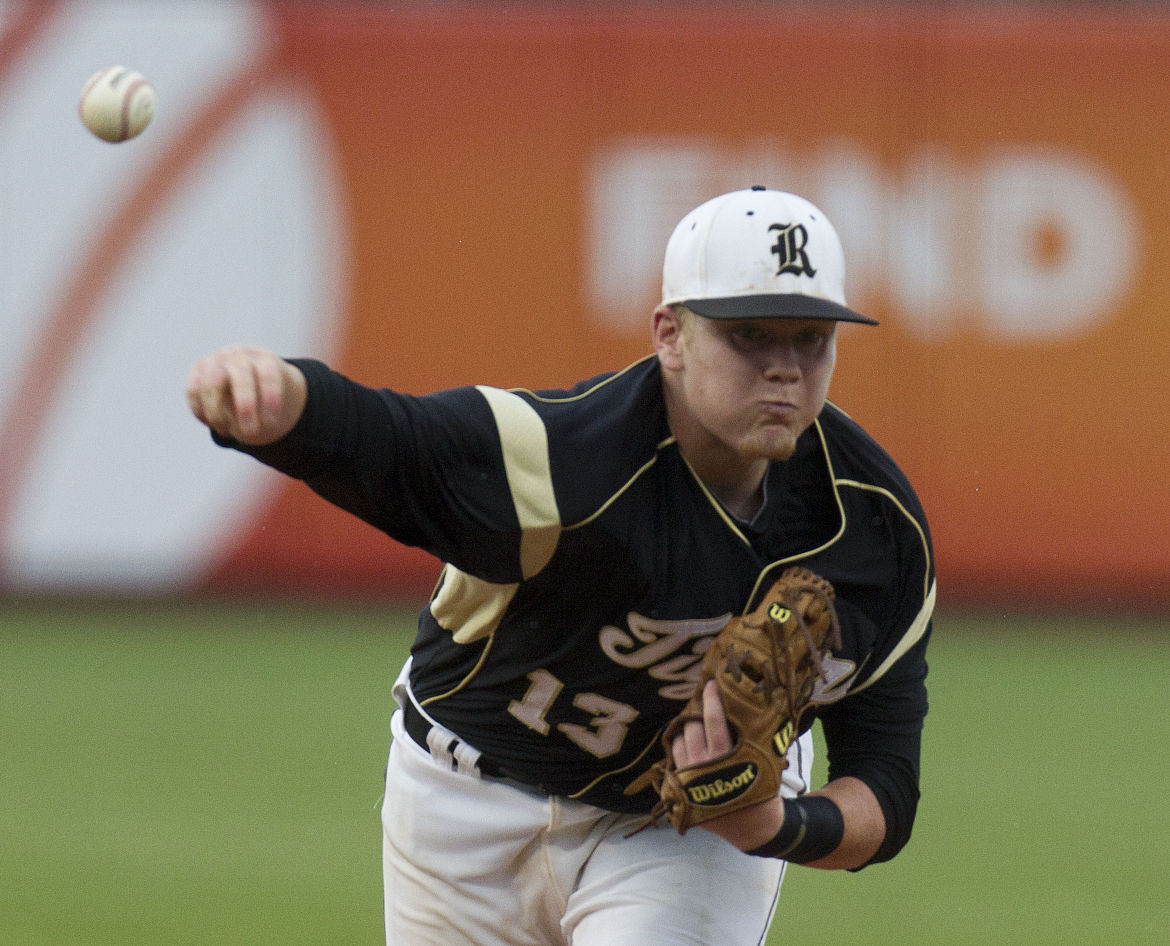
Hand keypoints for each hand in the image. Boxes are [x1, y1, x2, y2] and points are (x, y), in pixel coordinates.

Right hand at [185, 346, 306, 444]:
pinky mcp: (198, 367)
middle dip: (246, 406)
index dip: (270, 399)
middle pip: (240, 376)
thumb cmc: (265, 397)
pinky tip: (211, 424)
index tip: (271, 422)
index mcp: (265, 360)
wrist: (249, 376)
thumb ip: (260, 411)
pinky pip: (193, 391)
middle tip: (250, 433)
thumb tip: (237, 423)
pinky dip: (200, 411)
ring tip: (226, 433)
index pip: (268, 375)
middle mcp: (240, 355)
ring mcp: (216, 359)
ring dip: (217, 414)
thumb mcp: (272, 404)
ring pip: (210, 385)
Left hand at [671, 679, 782, 849]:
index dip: (711, 700)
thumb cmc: (762, 792)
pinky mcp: (681, 789)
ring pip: (679, 741)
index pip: (713, 721)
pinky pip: (674, 759)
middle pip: (692, 728)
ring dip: (686, 728)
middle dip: (697, 713)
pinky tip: (688, 741)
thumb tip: (748, 708)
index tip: (710, 684)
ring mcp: (689, 778)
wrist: (753, 828)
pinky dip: (679, 746)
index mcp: (726, 759)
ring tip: (695, 722)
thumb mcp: (764, 763)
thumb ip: (752, 739)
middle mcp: (703, 767)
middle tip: (702, 702)